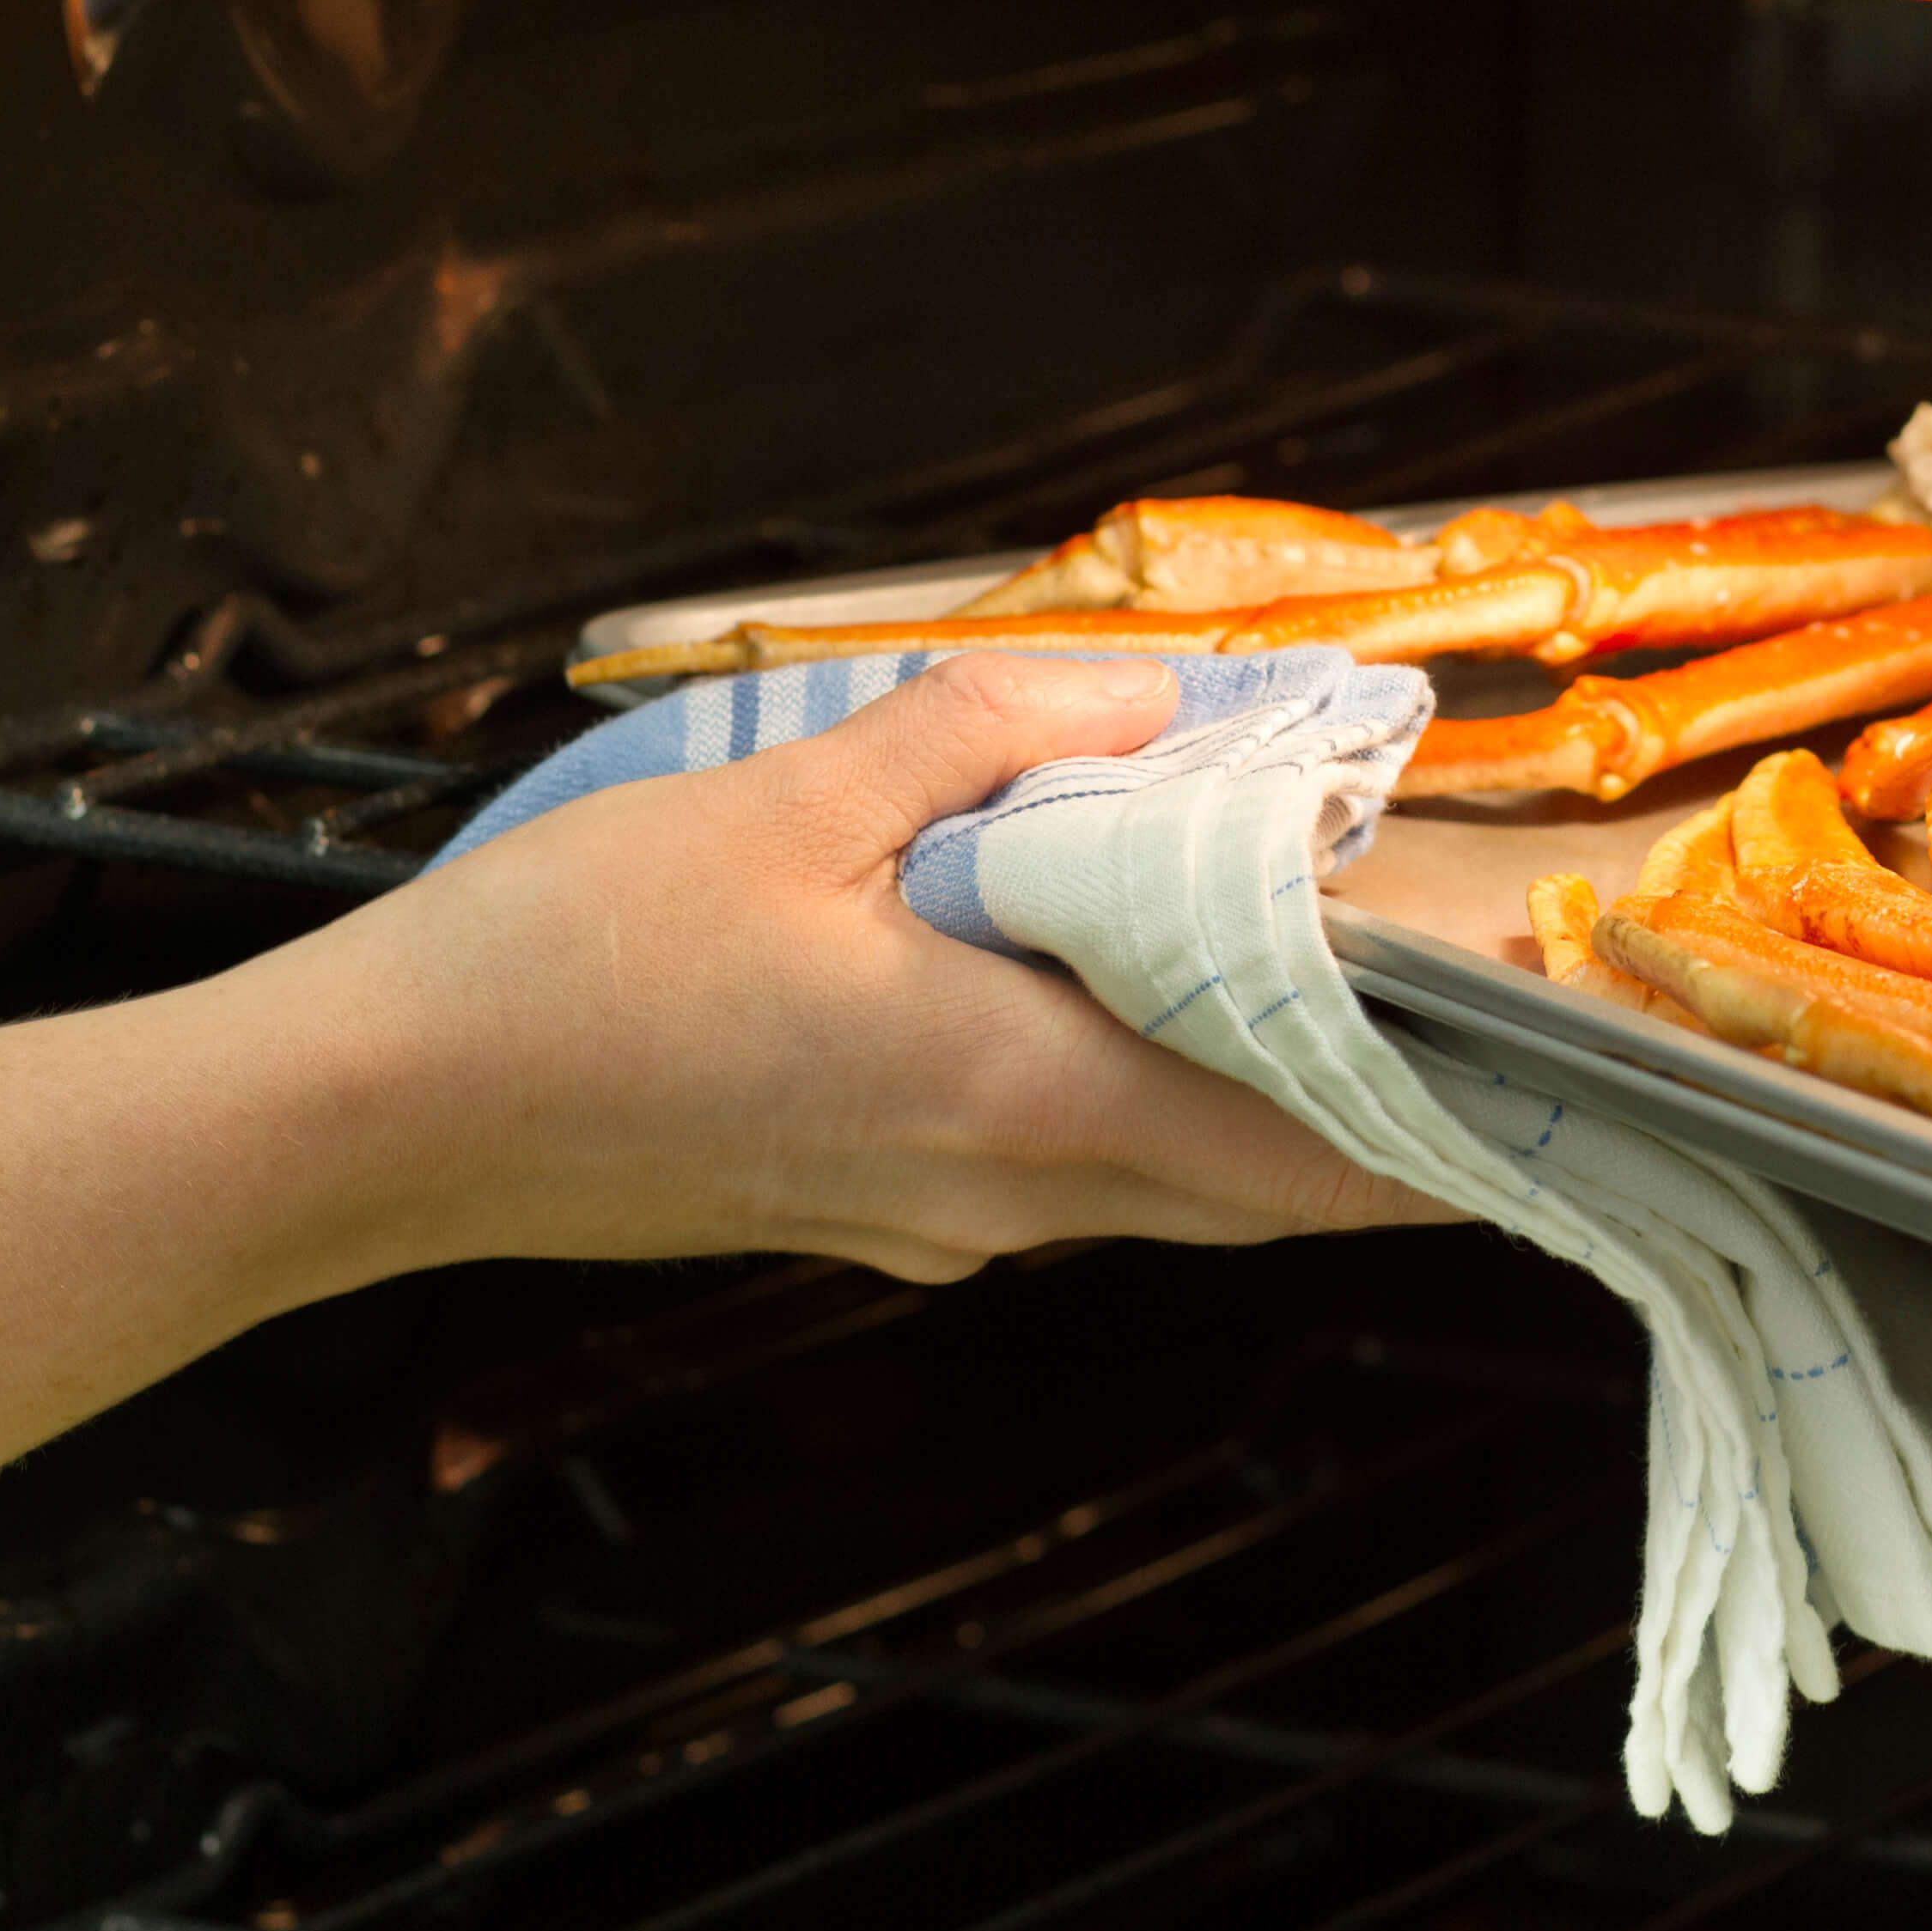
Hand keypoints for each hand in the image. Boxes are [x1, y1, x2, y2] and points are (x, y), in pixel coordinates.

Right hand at [263, 652, 1464, 1280]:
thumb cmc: (558, 973)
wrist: (382, 1123)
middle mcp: (1000, 1193)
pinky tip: (1099, 1003)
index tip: (1549, 1102)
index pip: (1299, 1145)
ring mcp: (930, 1225)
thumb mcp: (782, 803)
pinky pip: (1052, 1171)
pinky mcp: (865, 1214)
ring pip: (1156, 1180)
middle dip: (1374, 1122)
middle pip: (1253, 1182)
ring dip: (1249, 1107)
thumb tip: (1149, 705)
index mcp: (1014, 1097)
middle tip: (1470, 1042)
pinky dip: (1127, 1104)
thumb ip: (984, 740)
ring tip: (1314, 998)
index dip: (1441, 1131)